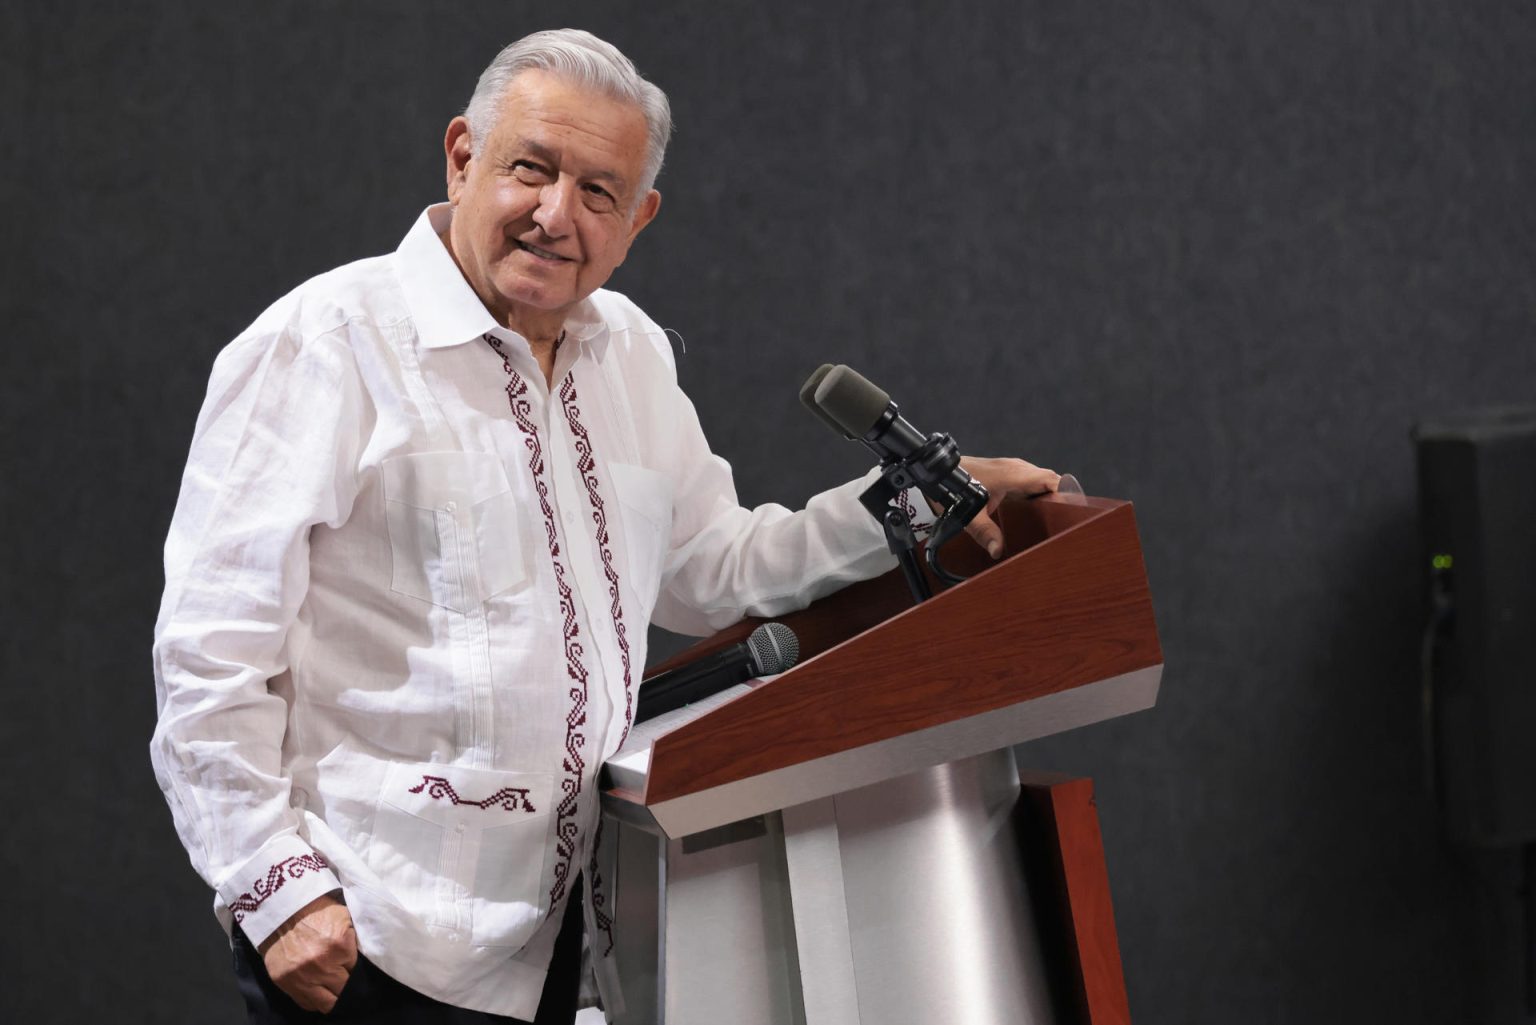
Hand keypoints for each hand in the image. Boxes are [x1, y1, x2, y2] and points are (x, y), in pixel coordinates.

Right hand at [258, 893, 357, 1012]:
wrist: (281, 908)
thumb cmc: (315, 910)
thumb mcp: (344, 917)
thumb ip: (354, 939)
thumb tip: (363, 957)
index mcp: (339, 947)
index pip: (355, 970)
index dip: (353, 967)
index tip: (348, 963)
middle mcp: (321, 966)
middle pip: (343, 990)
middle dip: (345, 983)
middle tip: (342, 975)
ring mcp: (302, 977)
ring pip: (327, 1003)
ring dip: (332, 997)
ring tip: (332, 989)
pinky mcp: (284, 982)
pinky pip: (306, 1003)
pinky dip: (314, 1000)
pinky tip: (318, 991)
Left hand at [956, 456, 1060, 557]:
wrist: (936, 474)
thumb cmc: (952, 489)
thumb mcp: (969, 515)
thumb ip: (985, 533)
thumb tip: (998, 551)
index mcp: (1013, 474)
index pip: (1050, 479)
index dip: (1063, 493)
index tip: (1068, 512)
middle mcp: (1015, 467)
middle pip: (1048, 480)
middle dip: (1057, 498)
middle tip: (1060, 521)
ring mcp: (1010, 467)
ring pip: (1039, 479)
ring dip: (1045, 495)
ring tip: (1049, 518)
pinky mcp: (1005, 471)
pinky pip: (1028, 480)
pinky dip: (1034, 492)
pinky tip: (1031, 511)